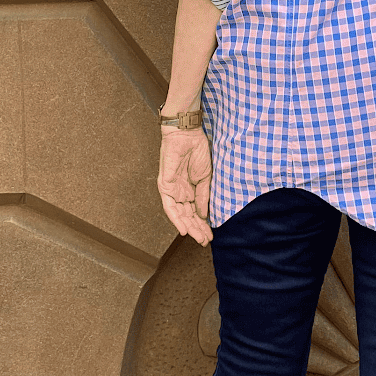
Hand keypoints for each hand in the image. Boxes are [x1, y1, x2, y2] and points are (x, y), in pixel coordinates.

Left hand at [157, 127, 213, 244]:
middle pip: (188, 216)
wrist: (188, 135)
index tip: (210, 235)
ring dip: (188, 227)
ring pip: (179, 214)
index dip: (203, 224)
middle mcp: (180, 192)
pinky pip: (169, 206)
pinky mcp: (164, 186)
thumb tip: (205, 215)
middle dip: (197, 229)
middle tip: (205, 240)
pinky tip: (183, 228)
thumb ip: (204, 197)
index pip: (196, 212)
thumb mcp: (206, 178)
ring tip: (197, 237)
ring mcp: (171, 190)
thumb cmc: (197, 151)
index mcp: (190, 190)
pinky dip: (176, 218)